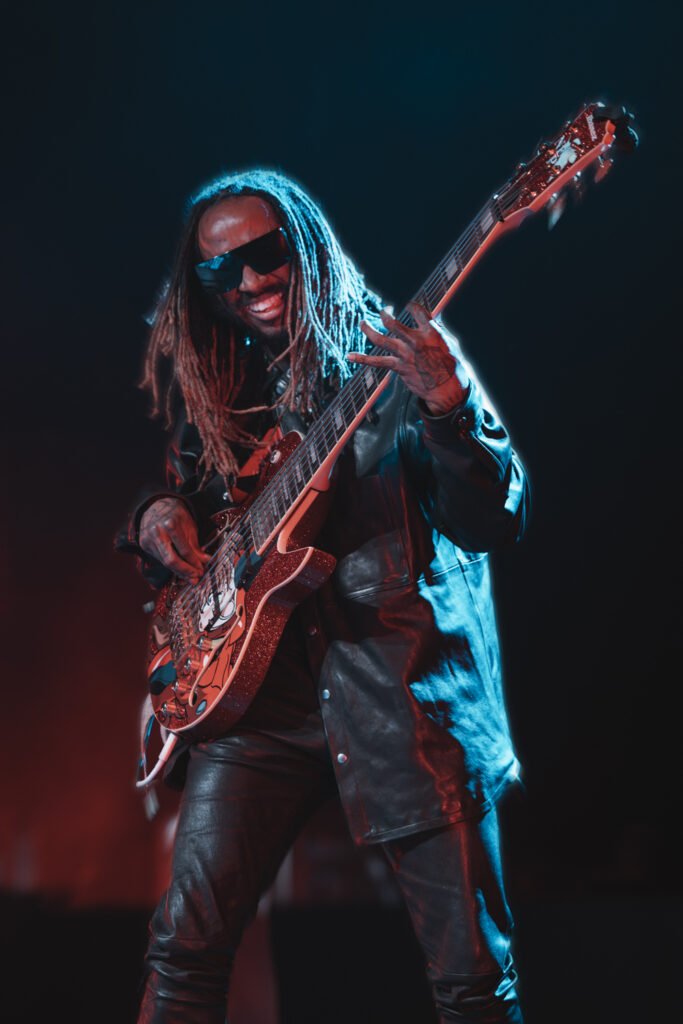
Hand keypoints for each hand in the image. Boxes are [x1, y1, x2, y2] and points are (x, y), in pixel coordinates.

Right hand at [139, 497, 210, 582]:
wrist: (157, 505)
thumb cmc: (175, 515)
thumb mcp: (189, 525)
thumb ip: (195, 545)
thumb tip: (205, 560)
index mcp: (170, 524)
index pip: (184, 550)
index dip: (194, 563)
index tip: (202, 569)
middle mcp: (157, 532)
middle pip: (171, 560)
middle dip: (185, 572)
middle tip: (196, 578)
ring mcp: (148, 539)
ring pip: (165, 562)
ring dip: (179, 572)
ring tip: (190, 576)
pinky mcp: (144, 544)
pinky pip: (159, 559)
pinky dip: (171, 566)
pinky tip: (179, 570)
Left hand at [349, 303, 469, 415]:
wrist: (448, 389)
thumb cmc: (452, 366)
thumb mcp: (449, 343)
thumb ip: (435, 331)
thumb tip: (428, 321)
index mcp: (431, 331)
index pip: (416, 311)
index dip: (411, 306)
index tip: (409, 307)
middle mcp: (415, 340)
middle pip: (392, 323)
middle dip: (385, 314)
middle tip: (383, 311)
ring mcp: (405, 354)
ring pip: (381, 339)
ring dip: (368, 330)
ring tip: (362, 323)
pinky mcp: (399, 367)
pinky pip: (376, 362)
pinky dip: (362, 358)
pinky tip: (349, 356)